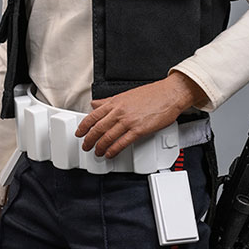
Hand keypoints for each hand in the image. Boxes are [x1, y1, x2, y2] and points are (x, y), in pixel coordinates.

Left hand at [74, 73, 207, 158]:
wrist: (169, 94)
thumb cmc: (152, 94)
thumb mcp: (125, 94)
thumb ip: (109, 101)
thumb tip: (96, 104)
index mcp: (115, 102)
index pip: (93, 116)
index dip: (83, 127)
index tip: (79, 133)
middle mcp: (119, 112)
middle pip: (98, 128)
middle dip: (89, 140)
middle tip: (86, 146)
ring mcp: (128, 121)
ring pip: (107, 137)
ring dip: (100, 147)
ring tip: (97, 153)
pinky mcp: (138, 130)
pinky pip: (122, 143)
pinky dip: (113, 150)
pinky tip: (110, 154)